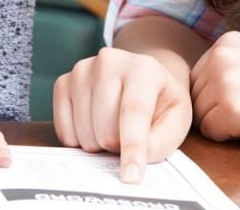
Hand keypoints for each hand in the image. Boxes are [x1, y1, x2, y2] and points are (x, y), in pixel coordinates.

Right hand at [52, 47, 191, 183]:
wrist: (142, 78)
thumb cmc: (160, 103)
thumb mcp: (176, 121)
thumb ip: (159, 142)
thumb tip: (131, 165)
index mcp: (144, 68)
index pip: (134, 112)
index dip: (132, 148)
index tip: (131, 178)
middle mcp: (109, 61)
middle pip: (105, 128)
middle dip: (117, 147)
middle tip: (128, 139)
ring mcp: (82, 70)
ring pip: (84, 133)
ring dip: (99, 145)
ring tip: (112, 130)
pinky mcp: (63, 82)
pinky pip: (64, 131)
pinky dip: (79, 141)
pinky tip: (93, 128)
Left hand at [190, 31, 239, 154]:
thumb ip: (224, 67)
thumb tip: (184, 87)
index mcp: (227, 41)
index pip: (196, 80)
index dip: (220, 97)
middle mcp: (222, 54)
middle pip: (194, 97)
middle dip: (218, 110)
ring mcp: (226, 79)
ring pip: (200, 117)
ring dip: (225, 124)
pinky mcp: (232, 107)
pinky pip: (211, 133)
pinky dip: (231, 137)